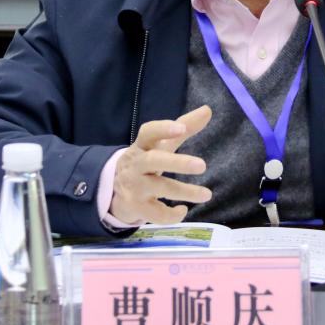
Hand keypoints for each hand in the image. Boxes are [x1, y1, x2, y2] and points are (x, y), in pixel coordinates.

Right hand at [108, 105, 212, 224]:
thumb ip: (184, 127)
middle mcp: (136, 164)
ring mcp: (135, 186)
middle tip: (202, 165)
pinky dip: (171, 215)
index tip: (181, 128)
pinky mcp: (137, 207)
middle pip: (154, 161)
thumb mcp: (162, 144)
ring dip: (185, 191)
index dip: (163, 129)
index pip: (148, 132)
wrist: (116, 188)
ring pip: (160, 188)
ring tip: (207, 194)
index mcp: (142, 145)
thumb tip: (208, 109)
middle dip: (177, 163)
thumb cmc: (147, 160)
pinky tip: (183, 210)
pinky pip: (156, 213)